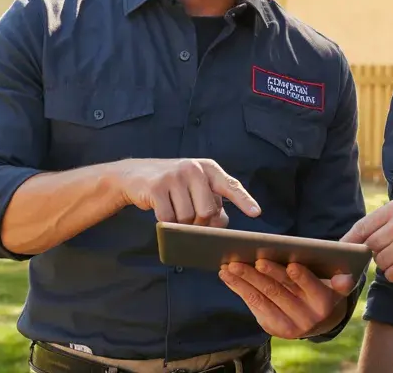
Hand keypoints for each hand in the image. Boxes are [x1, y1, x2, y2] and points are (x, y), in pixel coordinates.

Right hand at [112, 158, 260, 226]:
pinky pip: (168, 219)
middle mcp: (193, 169)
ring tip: (175, 214)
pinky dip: (167, 224)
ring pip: (188, 218)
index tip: (256, 213)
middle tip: (192, 222)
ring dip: (182, 225)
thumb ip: (212, 202)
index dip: (244, 200)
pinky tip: (162, 213)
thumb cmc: (172, 184)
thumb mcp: (195, 187)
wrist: (135, 175)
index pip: (231, 185)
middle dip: (201, 224)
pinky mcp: (156, 188)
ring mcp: (174, 177)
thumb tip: (221, 224)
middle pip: (208, 211)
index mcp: (208, 168)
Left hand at [220, 259, 354, 338]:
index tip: (292, 265)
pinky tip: (227, 276)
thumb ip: (343, 271)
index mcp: (327, 301)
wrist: (321, 319)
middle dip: (265, 274)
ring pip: (264, 297)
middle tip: (250, 259)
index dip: (302, 277)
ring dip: (244, 280)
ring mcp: (290, 325)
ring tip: (230, 265)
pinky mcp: (274, 328)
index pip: (313, 287)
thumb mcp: (337, 279)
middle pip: (282, 290)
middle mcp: (309, 317)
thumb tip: (350, 267)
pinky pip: (254, 305)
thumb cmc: (324, 286)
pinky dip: (239, 289)